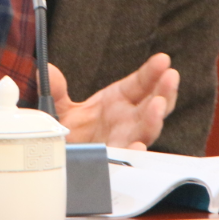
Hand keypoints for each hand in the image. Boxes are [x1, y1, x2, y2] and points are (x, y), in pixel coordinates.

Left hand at [49, 53, 178, 150]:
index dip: (152, 72)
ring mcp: (125, 139)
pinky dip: (135, 152)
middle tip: (170, 77)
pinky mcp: (116, 159)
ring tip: (158, 106)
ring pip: (147, 129)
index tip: (163, 60)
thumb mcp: (61, 106)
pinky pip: (128, 157)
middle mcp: (128, 119)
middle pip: (153, 104)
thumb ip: (56, 90)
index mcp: (120, 100)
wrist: (64, 158)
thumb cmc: (73, 131)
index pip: (141, 83)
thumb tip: (47, 71)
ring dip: (154, 118)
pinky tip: (138, 146)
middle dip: (164, 91)